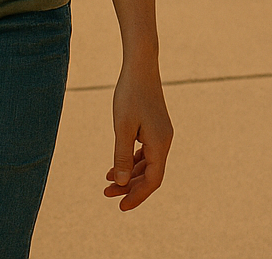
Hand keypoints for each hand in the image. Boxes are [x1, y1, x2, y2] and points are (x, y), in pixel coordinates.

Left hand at [104, 61, 172, 210]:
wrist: (141, 66)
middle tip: (107, 195)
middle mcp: (164, 140)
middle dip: (130, 187)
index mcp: (160, 143)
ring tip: (107, 182)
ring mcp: (161, 134)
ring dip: (130, 175)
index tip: (120, 206)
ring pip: (148, 164)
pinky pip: (146, 153)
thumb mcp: (122, 128)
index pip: (153, 180)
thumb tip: (120, 183)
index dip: (137, 195)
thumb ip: (121, 156)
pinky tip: (115, 165)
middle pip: (151, 175)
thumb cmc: (130, 95)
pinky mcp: (155, 127)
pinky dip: (132, 162)